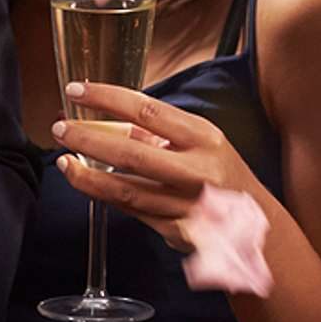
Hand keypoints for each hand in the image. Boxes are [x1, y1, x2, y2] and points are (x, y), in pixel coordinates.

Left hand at [53, 82, 272, 254]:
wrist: (259, 226)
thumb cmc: (221, 172)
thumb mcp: (203, 141)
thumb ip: (160, 131)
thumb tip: (109, 116)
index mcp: (204, 138)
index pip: (147, 110)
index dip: (107, 98)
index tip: (77, 90)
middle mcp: (197, 172)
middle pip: (130, 154)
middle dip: (87, 139)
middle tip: (60, 129)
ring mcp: (186, 205)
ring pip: (125, 190)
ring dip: (87, 176)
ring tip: (63, 160)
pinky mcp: (176, 231)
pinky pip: (131, 211)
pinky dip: (104, 196)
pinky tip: (85, 182)